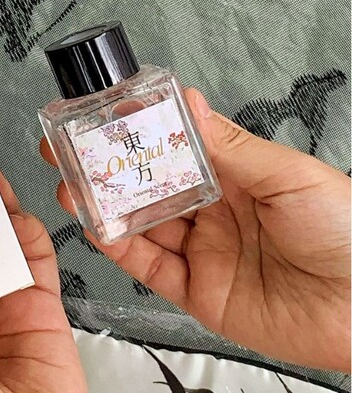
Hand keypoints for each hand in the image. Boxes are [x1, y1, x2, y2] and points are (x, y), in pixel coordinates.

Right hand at [42, 88, 350, 371]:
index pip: (174, 148)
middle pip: (148, 187)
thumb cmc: (347, 232)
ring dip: (104, 205)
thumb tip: (188, 100)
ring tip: (71, 185)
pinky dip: (120, 249)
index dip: (139, 132)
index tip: (103, 113)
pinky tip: (97, 227)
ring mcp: (204, 252)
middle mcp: (214, 212)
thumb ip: (231, 145)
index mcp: (236, 177)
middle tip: (69, 149)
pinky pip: (150, 268)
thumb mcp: (289, 176)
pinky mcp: (199, 292)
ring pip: (141, 225)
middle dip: (108, 168)